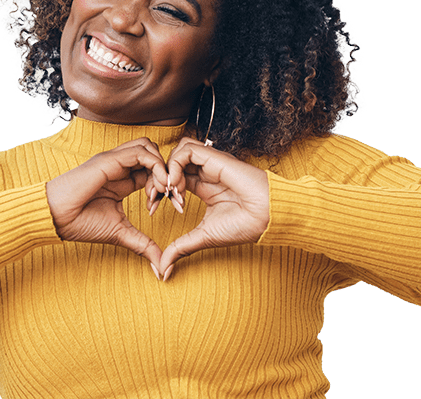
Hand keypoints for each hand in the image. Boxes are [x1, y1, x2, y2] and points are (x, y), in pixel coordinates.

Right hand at [46, 138, 167, 274]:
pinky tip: (159, 186)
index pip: (152, 171)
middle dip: (169, 172)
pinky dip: (156, 166)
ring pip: (148, 147)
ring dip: (163, 166)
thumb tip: (162, 268)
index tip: (174, 205)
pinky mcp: (110, 160)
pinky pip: (141, 152)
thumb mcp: (121, 233)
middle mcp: (119, 166)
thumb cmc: (81, 224)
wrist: (56, 219)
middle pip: (153, 153)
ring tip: (167, 190)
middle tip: (174, 196)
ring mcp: (114, 160)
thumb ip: (143, 245)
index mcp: (122, 180)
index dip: (167, 185)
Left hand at [157, 137, 269, 279]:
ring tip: (169, 192)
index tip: (153, 209)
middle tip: (154, 200)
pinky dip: (175, 165)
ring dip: (166, 170)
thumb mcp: (203, 237)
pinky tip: (177, 185)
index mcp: (203, 186)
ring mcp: (210, 163)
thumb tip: (163, 270)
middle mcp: (205, 171)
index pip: (172, 178)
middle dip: (156, 179)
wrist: (267, 218)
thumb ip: (181, 248)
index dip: (158, 190)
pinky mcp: (215, 158)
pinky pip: (186, 150)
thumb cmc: (244, 226)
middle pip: (171, 162)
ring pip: (177, 151)